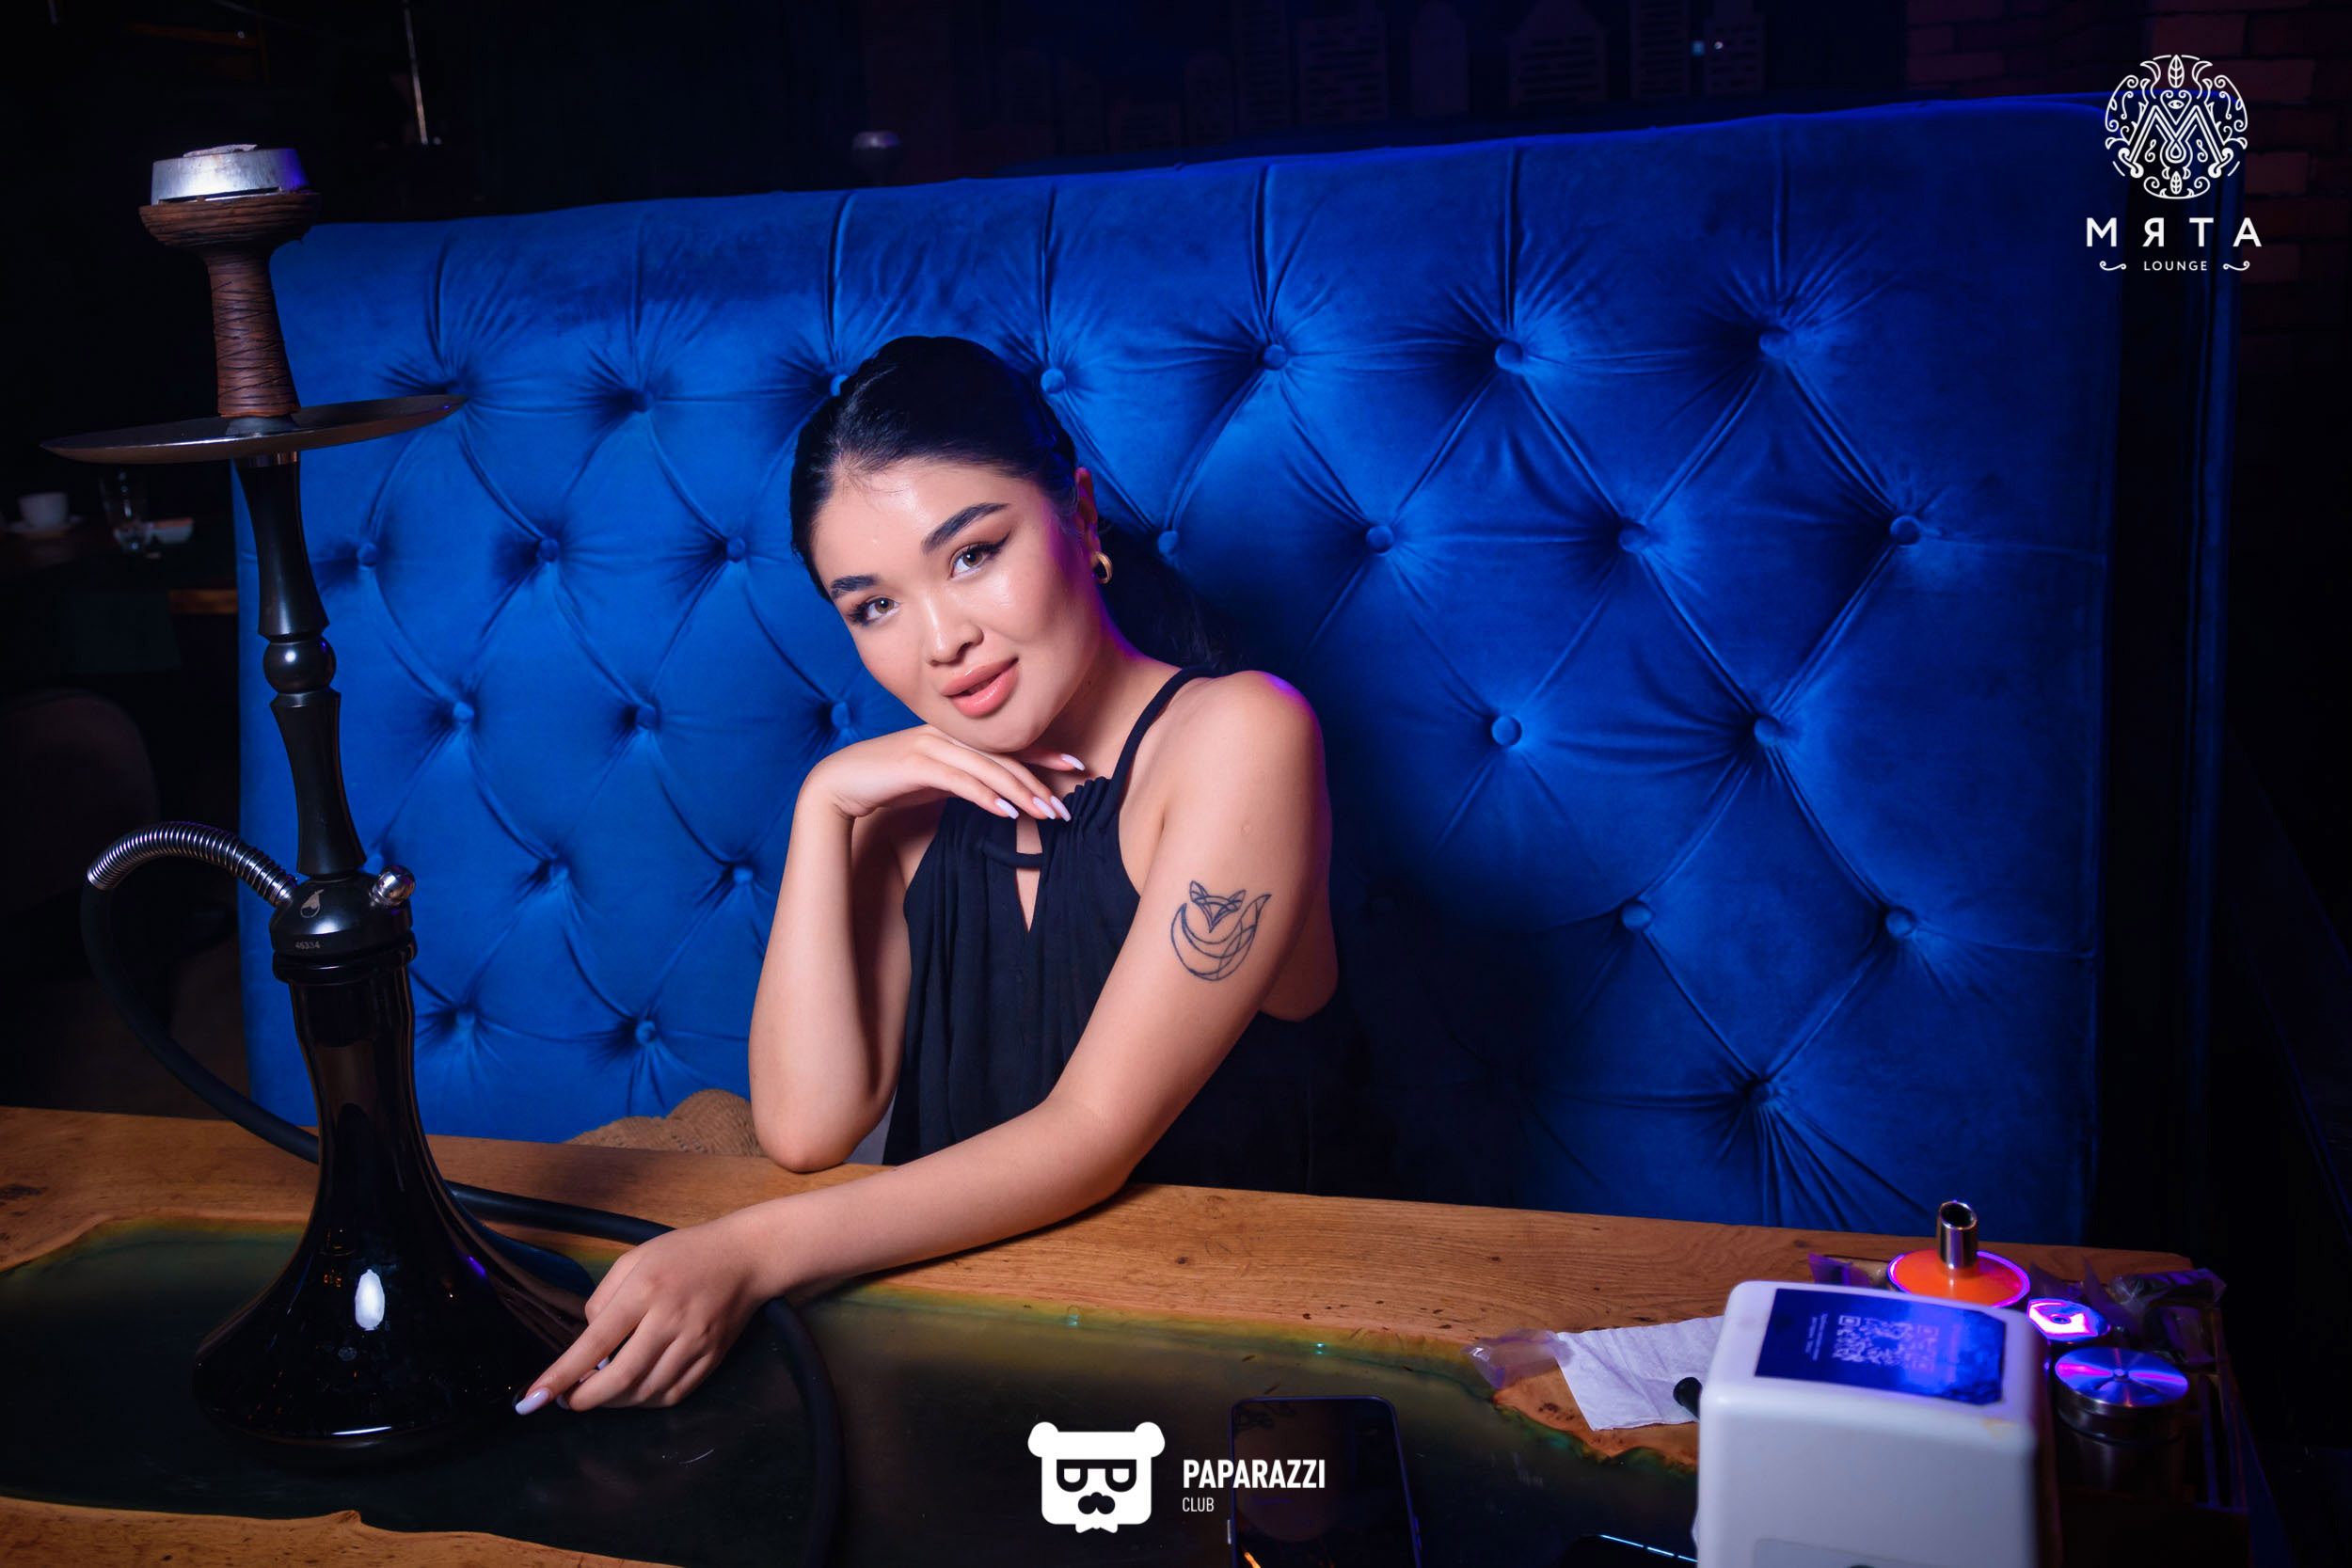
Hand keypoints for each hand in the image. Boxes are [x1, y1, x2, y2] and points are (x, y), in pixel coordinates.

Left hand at [515, 1212, 775, 1413]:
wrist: (747, 1257)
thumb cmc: (685, 1253)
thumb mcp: (634, 1258)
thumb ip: (603, 1297)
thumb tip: (588, 1343)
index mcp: (645, 1290)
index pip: (594, 1343)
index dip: (561, 1376)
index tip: (533, 1399)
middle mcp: (670, 1320)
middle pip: (621, 1377)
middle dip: (586, 1399)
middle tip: (567, 1401)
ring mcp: (695, 1343)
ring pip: (646, 1393)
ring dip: (614, 1402)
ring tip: (598, 1393)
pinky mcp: (712, 1358)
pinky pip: (672, 1394)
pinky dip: (646, 1401)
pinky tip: (633, 1391)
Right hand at [807, 722, 1085, 824]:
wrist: (839, 783)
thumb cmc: (888, 782)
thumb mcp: (935, 780)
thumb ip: (964, 779)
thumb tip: (996, 793)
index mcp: (956, 735)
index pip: (1009, 743)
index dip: (1046, 753)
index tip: (1078, 766)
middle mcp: (948, 734)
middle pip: (1006, 756)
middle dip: (1041, 781)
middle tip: (1067, 806)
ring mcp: (932, 746)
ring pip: (989, 768)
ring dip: (1022, 793)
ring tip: (1047, 814)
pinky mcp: (917, 764)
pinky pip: (961, 781)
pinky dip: (987, 797)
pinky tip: (1008, 813)